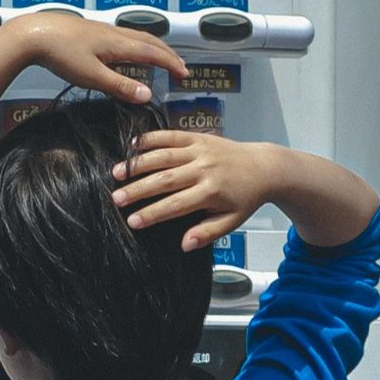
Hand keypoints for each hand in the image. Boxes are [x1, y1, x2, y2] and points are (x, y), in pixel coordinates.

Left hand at [4, 13, 187, 103]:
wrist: (32, 34)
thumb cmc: (60, 54)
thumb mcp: (91, 75)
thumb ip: (119, 86)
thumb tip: (148, 95)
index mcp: (118, 44)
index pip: (154, 53)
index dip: (171, 64)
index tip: (185, 75)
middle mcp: (114, 33)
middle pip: (148, 41)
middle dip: (167, 54)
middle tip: (179, 67)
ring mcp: (101, 30)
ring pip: (135, 36)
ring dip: (152, 47)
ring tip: (159, 58)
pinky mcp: (88, 30)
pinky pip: (121, 36)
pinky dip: (134, 44)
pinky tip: (124, 52)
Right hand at [111, 132, 284, 250]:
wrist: (264, 166)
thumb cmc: (245, 197)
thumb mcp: (232, 221)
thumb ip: (207, 233)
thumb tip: (184, 244)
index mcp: (211, 192)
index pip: (175, 205)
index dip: (152, 214)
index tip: (132, 221)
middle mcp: (203, 169)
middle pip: (164, 180)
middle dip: (138, 190)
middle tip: (116, 199)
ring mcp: (199, 150)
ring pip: (163, 156)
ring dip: (138, 164)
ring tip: (116, 173)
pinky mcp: (197, 137)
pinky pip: (170, 136)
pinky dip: (151, 139)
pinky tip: (132, 146)